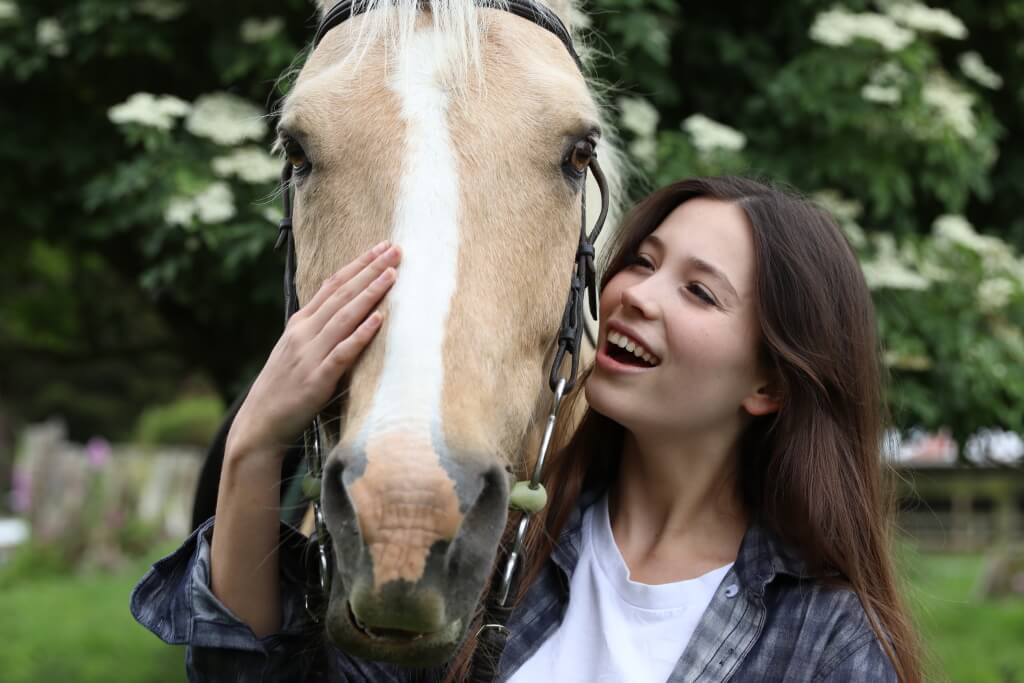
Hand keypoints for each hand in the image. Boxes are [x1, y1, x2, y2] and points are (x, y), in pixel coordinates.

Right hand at [227, 241, 400, 458]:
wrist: (259, 423)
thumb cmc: (284, 388)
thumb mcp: (297, 350)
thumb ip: (318, 329)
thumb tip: (345, 310)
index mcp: (300, 324)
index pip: (333, 285)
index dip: (358, 264)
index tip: (381, 246)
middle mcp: (304, 333)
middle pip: (342, 294)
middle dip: (370, 270)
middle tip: (395, 249)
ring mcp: (310, 355)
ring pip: (344, 317)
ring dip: (370, 294)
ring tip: (392, 275)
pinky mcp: (317, 380)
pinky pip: (343, 352)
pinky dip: (361, 334)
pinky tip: (380, 319)